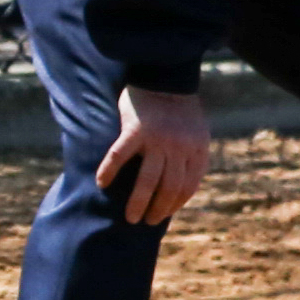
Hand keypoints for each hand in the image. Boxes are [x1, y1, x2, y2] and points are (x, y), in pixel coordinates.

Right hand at [96, 86, 210, 228]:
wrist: (165, 77)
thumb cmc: (178, 109)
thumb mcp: (196, 132)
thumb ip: (190, 154)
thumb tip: (180, 184)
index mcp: (198, 148)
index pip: (189, 185)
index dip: (176, 203)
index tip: (164, 214)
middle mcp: (180, 146)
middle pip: (170, 187)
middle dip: (159, 209)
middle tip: (147, 222)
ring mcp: (158, 139)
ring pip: (147, 180)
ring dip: (138, 203)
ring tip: (131, 218)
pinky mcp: (135, 130)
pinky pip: (119, 157)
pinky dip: (109, 172)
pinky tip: (101, 184)